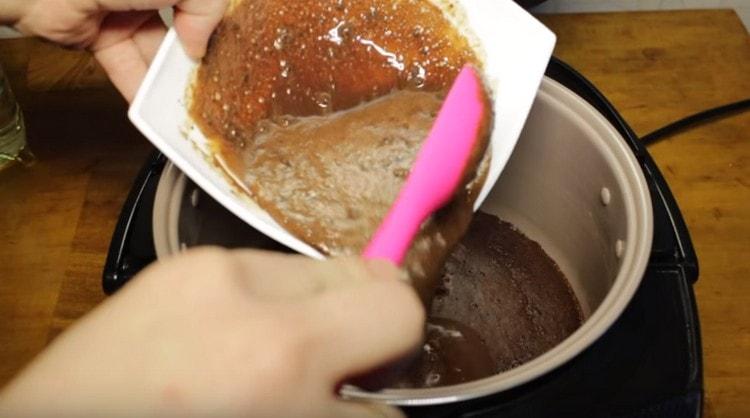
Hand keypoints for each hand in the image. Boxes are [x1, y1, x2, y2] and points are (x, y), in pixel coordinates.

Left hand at [0, 249, 423, 416]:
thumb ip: (342, 407)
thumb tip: (378, 387)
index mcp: (280, 362)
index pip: (401, 319)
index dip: (398, 361)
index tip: (376, 383)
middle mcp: (248, 302)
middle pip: (375, 279)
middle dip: (372, 328)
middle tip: (338, 369)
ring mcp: (209, 272)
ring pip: (323, 270)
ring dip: (318, 313)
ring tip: (273, 356)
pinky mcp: (179, 264)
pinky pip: (266, 269)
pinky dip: (270, 304)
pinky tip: (233, 339)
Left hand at [8, 0, 228, 101]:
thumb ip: (206, 5)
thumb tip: (201, 45)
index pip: (203, 2)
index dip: (217, 23)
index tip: (231, 47)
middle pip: (184, 27)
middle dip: (198, 56)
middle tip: (215, 82)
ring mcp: (125, 12)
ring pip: (157, 51)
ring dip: (171, 78)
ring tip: (190, 103)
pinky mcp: (102, 37)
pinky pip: (127, 66)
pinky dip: (141, 89)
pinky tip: (158, 110)